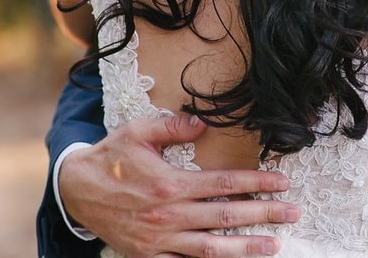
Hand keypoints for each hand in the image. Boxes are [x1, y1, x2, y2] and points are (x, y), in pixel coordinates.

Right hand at [59, 114, 298, 257]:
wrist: (74, 190)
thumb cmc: (112, 157)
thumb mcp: (139, 131)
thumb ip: (174, 126)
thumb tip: (204, 123)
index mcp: (170, 184)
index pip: (224, 184)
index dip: (256, 184)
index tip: (282, 183)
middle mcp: (168, 215)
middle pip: (226, 217)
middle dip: (263, 215)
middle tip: (293, 213)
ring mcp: (158, 240)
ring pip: (210, 249)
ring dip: (245, 248)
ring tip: (274, 246)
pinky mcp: (147, 255)